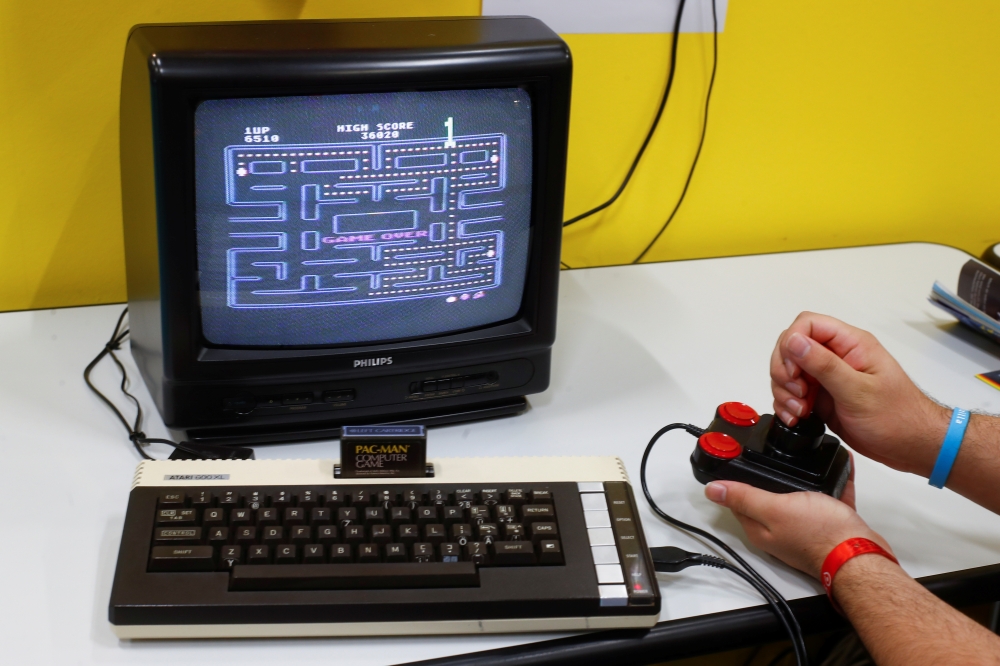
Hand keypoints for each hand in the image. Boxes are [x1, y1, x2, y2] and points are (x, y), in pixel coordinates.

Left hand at [704, 464, 891, 577]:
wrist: (862, 553)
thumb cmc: (820, 534)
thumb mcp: (775, 509)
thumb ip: (745, 498)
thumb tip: (712, 490)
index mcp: (761, 527)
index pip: (738, 502)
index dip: (733, 481)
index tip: (732, 461)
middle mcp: (780, 529)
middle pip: (766, 498)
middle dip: (767, 476)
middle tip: (767, 452)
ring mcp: (805, 526)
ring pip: (798, 496)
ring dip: (800, 476)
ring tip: (800, 455)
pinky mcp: (830, 522)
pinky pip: (828, 494)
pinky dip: (830, 480)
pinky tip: (836, 463)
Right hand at [770, 312, 947, 476]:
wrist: (911, 446)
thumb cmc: (898, 418)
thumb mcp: (858, 391)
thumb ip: (824, 364)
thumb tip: (794, 341)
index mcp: (851, 344)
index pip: (807, 325)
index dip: (791, 344)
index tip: (794, 371)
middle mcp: (837, 356)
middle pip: (791, 347)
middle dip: (784, 372)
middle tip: (797, 393)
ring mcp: (828, 377)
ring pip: (788, 371)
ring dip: (784, 391)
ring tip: (800, 410)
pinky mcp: (821, 396)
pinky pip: (792, 393)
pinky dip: (787, 405)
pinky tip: (797, 418)